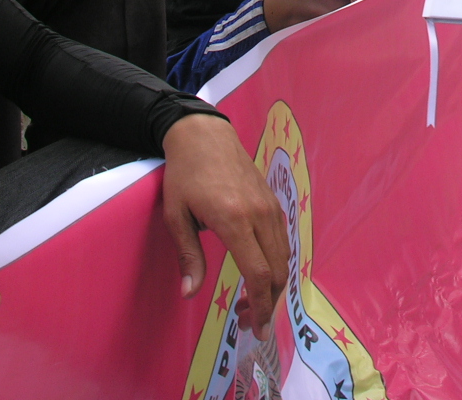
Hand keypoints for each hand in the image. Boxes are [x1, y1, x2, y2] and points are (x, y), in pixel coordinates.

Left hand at [160, 113, 289, 339]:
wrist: (204, 135)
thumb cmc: (185, 174)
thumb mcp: (177, 216)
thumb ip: (188, 256)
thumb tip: (190, 293)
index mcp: (234, 220)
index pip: (258, 274)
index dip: (260, 305)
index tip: (254, 327)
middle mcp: (259, 214)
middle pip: (277, 270)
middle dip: (268, 302)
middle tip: (248, 320)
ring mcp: (270, 206)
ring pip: (284, 256)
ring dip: (274, 284)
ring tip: (253, 300)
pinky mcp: (273, 200)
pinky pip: (283, 239)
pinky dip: (278, 262)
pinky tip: (262, 272)